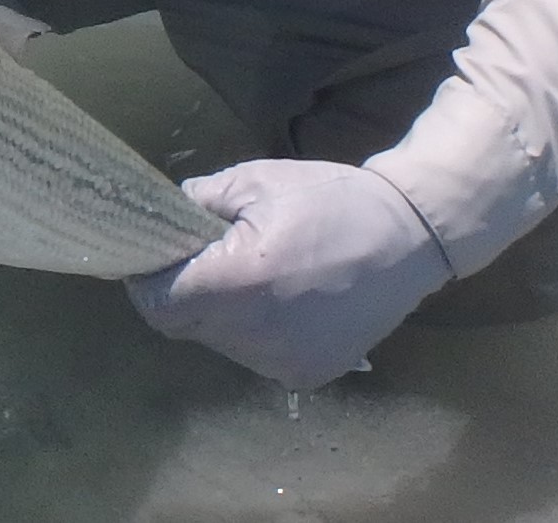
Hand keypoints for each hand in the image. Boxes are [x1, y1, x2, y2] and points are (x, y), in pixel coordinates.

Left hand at [126, 160, 452, 389]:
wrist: (409, 236)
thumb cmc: (330, 199)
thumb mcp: (258, 181)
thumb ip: (201, 200)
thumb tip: (165, 214)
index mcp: (236, 284)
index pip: (157, 304)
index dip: (148, 281)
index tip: (156, 258)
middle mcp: (253, 336)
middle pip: (186, 326)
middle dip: (185, 293)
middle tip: (208, 258)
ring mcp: (282, 363)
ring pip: (223, 343)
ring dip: (224, 314)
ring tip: (259, 275)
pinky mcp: (307, 376)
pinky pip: (259, 356)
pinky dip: (259, 332)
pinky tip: (288, 299)